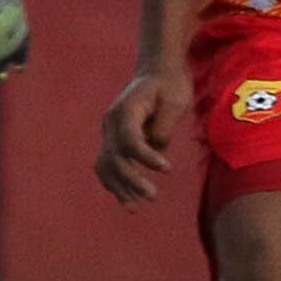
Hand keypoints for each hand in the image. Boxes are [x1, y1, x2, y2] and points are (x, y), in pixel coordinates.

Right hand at [96, 67, 192, 206]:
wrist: (156, 72)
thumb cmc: (169, 85)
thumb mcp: (175, 100)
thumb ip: (163, 126)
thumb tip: (156, 149)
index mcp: (125, 111)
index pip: (129, 140)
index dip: (145, 158)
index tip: (167, 169)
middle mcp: (110, 123)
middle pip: (114, 157)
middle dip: (131, 180)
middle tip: (152, 196)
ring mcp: (108, 133)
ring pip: (105, 165)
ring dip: (119, 187)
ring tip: (135, 207)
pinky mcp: (113, 141)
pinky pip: (107, 166)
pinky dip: (114, 184)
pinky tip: (127, 200)